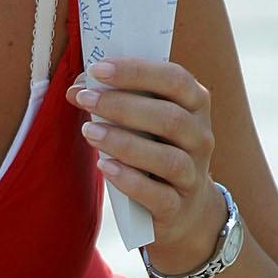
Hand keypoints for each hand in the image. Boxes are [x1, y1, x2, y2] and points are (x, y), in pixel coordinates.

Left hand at [65, 57, 224, 265]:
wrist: (182, 208)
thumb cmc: (155, 150)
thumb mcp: (144, 122)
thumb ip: (116, 100)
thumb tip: (76, 89)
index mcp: (195, 104)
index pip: (174, 79)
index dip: (137, 72)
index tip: (97, 69)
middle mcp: (201, 137)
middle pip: (169, 118)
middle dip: (123, 105)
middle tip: (86, 99)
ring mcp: (193, 174)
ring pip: (167, 158)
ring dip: (124, 142)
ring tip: (89, 132)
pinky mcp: (178, 207)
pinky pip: (158, 195)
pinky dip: (130, 180)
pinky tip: (105, 167)